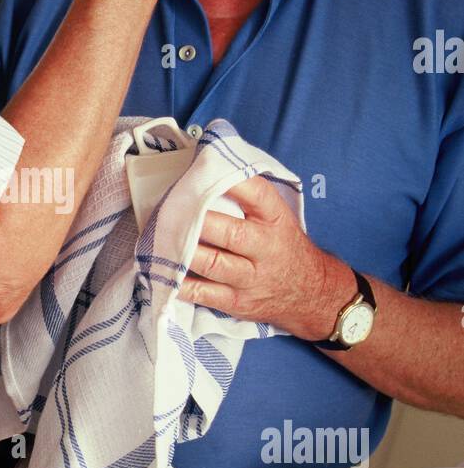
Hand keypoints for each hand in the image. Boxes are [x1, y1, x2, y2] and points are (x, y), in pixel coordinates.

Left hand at [174, 175, 356, 340]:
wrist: (311, 293)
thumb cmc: (283, 246)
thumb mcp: (277, 216)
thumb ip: (248, 196)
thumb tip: (206, 165)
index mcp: (276, 219)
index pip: (256, 193)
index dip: (231, 181)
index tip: (204, 170)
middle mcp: (265, 247)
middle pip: (229, 232)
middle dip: (197, 221)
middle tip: (169, 209)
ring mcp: (251, 278)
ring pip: (212, 263)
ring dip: (182, 251)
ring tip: (157, 238)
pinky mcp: (237, 302)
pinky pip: (204, 293)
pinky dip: (180, 284)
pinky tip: (162, 272)